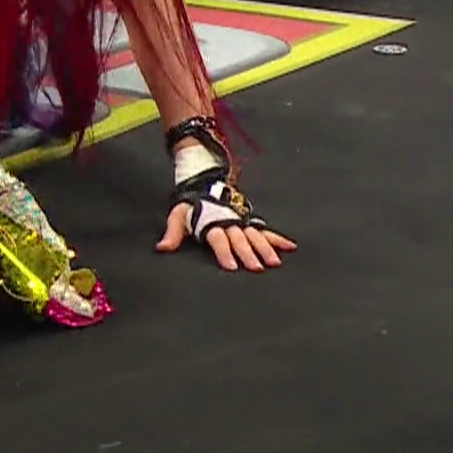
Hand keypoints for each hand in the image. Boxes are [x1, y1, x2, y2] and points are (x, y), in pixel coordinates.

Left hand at [158, 202, 294, 270]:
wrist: (204, 184)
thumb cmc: (190, 206)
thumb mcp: (178, 216)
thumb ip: (172, 233)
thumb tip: (162, 248)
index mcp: (210, 223)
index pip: (219, 239)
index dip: (224, 252)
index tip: (232, 267)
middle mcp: (228, 223)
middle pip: (239, 239)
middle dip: (248, 253)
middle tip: (257, 268)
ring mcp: (241, 222)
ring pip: (255, 236)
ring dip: (265, 248)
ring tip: (275, 262)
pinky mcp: (250, 221)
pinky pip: (265, 230)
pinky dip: (278, 238)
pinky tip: (291, 247)